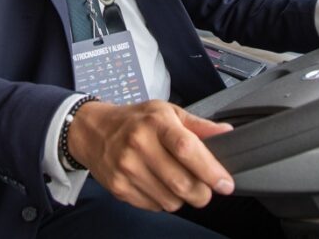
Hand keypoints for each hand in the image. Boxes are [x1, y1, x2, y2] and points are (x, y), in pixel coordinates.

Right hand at [67, 99, 235, 211]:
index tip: (224, 183)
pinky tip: (157, 184)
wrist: (93, 130)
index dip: (210, 170)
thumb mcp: (166, 112)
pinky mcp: (119, 188)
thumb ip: (198, 125)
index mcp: (155, 122)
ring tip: (176, 181)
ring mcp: (127, 168)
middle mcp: (139, 145)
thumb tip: (226, 133)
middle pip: (181, 183)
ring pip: (170, 200)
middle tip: (204, 187)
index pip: (186, 149)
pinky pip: (154, 207)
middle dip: (202, 192)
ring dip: (182, 198)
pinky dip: (163, 201)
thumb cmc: (134, 120)